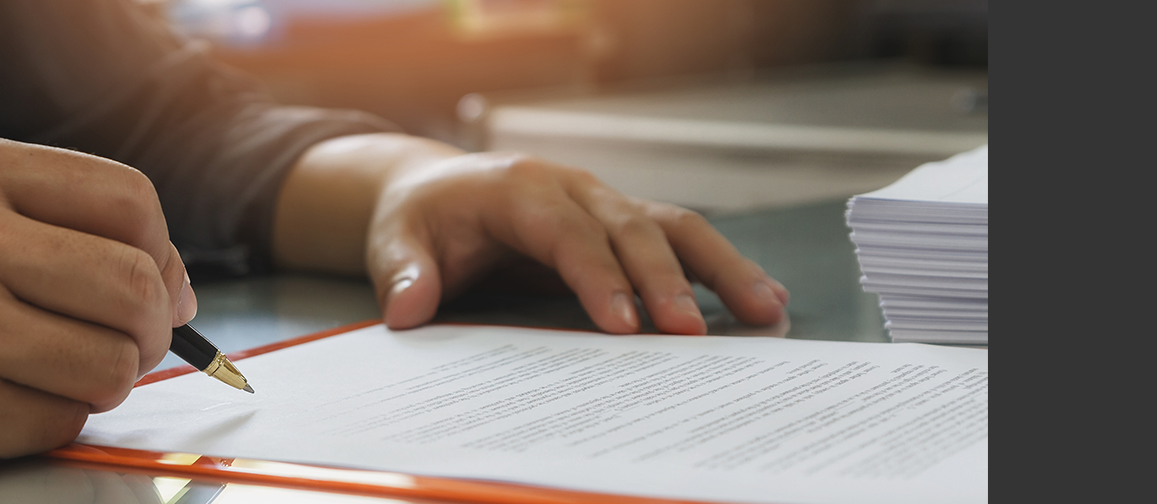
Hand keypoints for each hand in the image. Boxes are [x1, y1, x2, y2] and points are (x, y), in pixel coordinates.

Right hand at [0, 135, 195, 476]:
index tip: (160, 283)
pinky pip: (59, 421)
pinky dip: (51, 419)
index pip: (129, 201)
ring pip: (111, 364)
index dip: (162, 251)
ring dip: (106, 379)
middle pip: (137, 286)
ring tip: (60, 372)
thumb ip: (34, 213)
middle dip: (153, 328)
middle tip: (130, 343)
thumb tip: (155, 271)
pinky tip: (6, 399)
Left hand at [273, 134, 786, 334]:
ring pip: (670, 226)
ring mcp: (602, 200)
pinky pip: (677, 237)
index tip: (623, 326)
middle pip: (630, 228)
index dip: (598, 278)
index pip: (566, 233)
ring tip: (762, 310)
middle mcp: (571, 186)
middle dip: (664, 282)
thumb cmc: (420, 219)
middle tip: (689, 336)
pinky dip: (718, 266)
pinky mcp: (620, 220)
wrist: (432, 190)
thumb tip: (407, 308)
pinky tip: (759, 296)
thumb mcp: (394, 242)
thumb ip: (403, 274)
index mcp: (518, 187)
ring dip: (718, 268)